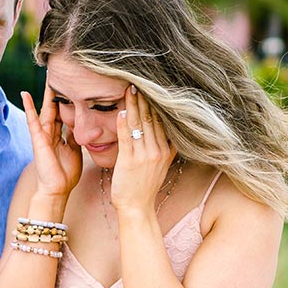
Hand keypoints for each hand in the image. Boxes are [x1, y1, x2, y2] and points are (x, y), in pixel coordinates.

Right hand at [21, 84, 82, 198]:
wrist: (57, 189)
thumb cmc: (66, 173)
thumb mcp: (76, 150)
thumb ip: (77, 137)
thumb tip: (85, 126)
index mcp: (61, 134)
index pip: (65, 112)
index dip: (69, 98)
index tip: (74, 82)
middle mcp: (51, 132)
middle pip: (55, 106)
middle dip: (58, 90)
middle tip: (60, 71)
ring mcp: (43, 134)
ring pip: (46, 109)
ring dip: (46, 92)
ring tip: (47, 74)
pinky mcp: (38, 139)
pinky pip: (33, 120)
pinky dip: (29, 107)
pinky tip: (24, 93)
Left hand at [111, 86, 176, 219]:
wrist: (137, 208)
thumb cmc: (144, 186)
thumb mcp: (160, 165)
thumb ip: (164, 147)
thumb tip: (166, 130)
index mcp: (166, 150)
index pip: (161, 121)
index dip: (156, 103)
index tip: (151, 87)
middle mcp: (158, 151)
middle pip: (152, 119)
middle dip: (145, 99)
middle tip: (139, 79)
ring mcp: (144, 157)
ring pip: (139, 126)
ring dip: (134, 106)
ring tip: (130, 89)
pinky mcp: (129, 162)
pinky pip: (126, 139)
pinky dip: (124, 124)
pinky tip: (121, 112)